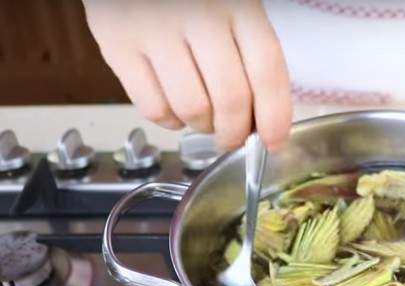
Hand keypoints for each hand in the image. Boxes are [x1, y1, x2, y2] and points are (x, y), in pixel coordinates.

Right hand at [82, 0, 291, 151]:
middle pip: (231, 99)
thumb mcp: (234, 7)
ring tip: (204, 120)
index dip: (274, 117)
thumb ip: (251, 54)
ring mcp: (155, 30)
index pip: (267, 72)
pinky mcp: (118, 45)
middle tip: (234, 138)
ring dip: (203, 128)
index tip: (274, 141)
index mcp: (238, 4)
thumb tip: (264, 117)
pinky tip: (175, 108)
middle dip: (236, 133)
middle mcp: (199, 15)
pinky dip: (170, 122)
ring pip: (193, 109)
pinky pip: (153, 107)